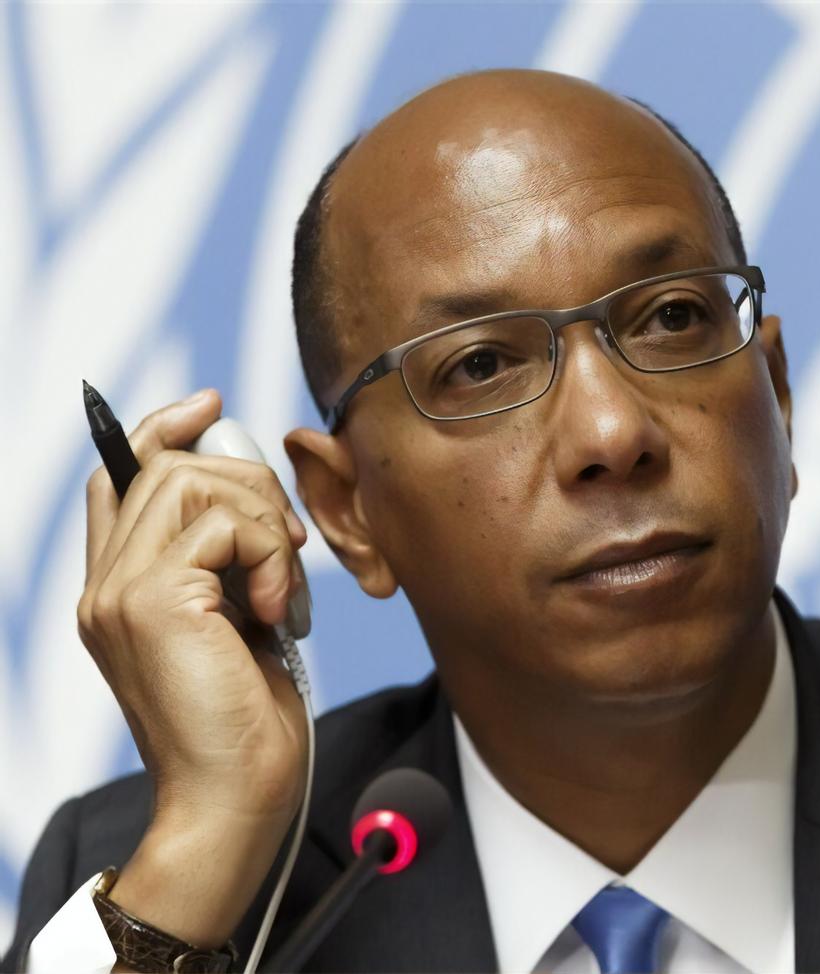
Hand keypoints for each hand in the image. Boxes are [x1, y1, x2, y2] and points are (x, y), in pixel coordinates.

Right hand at [77, 389, 309, 947]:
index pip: (120, 474)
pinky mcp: (154, 601)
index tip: (212, 405)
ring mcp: (119, 590)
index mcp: (119, 586)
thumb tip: (253, 487)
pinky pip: (227, 523)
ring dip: (266, 523)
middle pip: (168, 464)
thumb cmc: (246, 720)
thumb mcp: (240, 620)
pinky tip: (276, 610)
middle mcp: (104, 583)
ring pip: (196, 481)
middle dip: (250, 486)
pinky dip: (271, 556)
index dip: (164, 428)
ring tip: (282, 587)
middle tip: (289, 548)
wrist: (233, 798)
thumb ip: (229, 559)